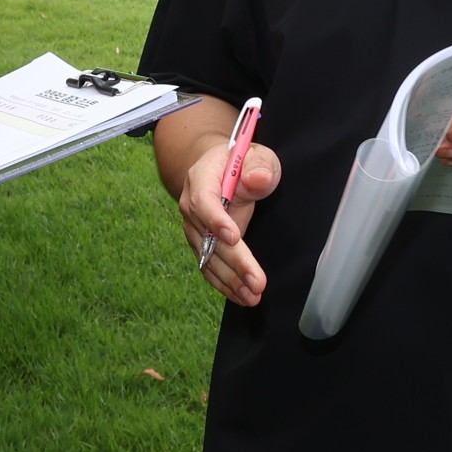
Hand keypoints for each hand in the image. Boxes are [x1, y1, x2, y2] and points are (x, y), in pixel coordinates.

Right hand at [181, 133, 282, 308]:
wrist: (220, 170)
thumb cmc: (242, 162)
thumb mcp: (256, 155)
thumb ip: (260, 166)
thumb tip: (258, 179)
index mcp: (201, 178)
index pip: (203, 201)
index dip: (216, 220)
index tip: (234, 237)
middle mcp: (191, 206)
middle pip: (208, 238)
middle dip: (233, 262)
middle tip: (255, 281)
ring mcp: (194, 228)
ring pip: (208, 258)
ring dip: (230, 280)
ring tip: (253, 296)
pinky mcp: (201, 245)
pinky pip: (209, 268)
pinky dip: (224, 284)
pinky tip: (241, 297)